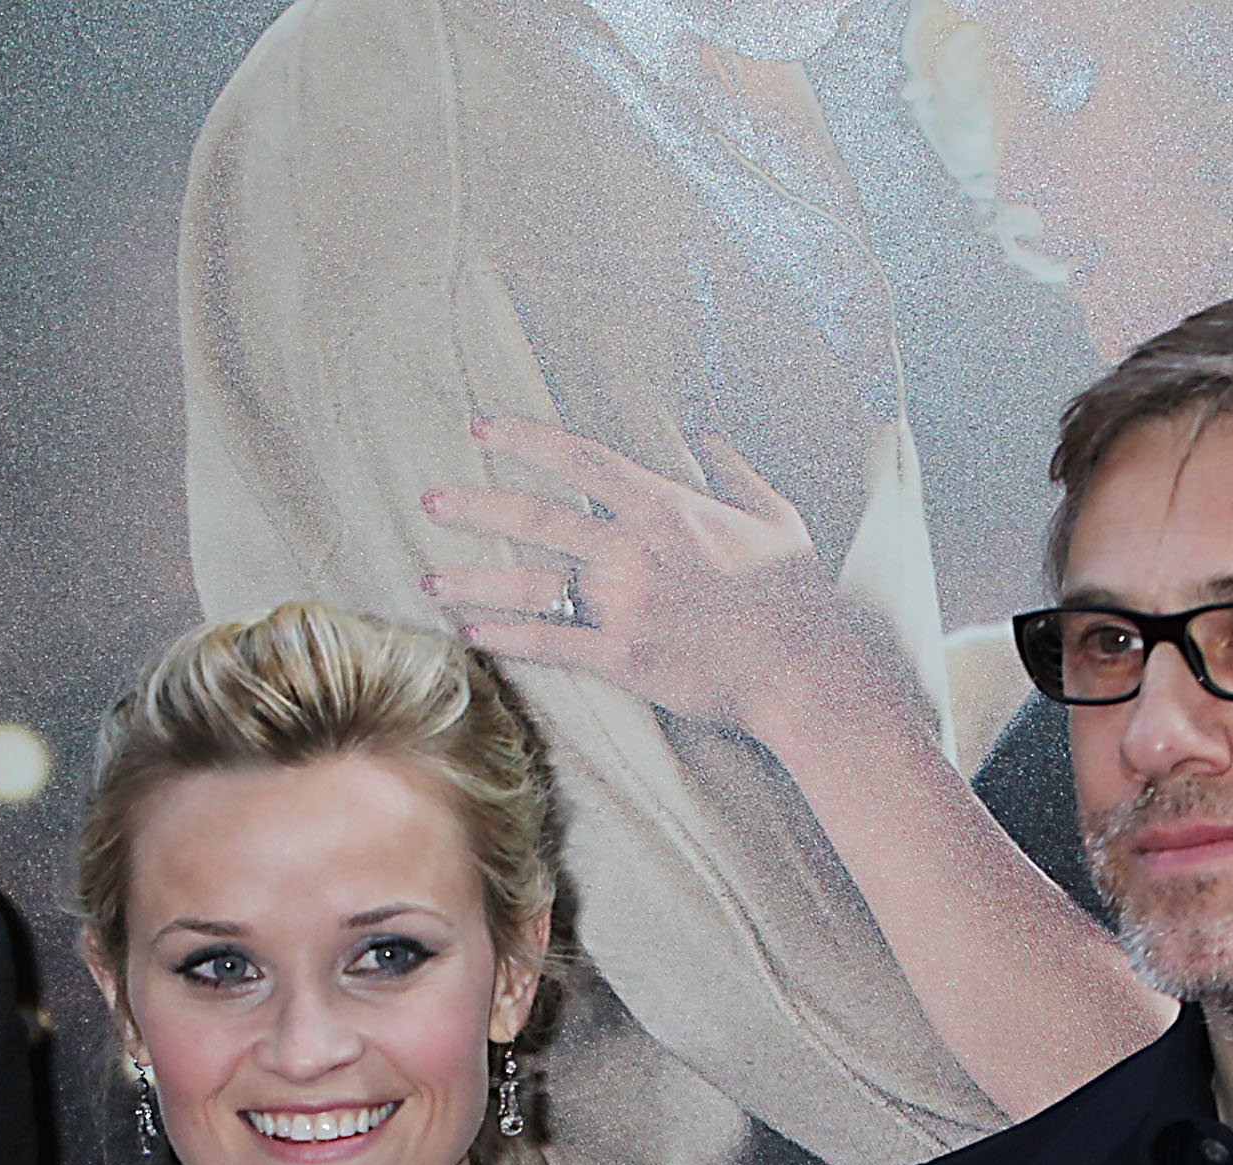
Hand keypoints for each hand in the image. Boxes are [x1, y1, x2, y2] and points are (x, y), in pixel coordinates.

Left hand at [418, 415, 927, 740]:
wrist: (804, 669)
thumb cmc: (794, 594)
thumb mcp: (773, 514)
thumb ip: (733, 468)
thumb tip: (709, 429)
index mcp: (667, 508)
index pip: (581, 460)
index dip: (524, 440)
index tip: (480, 427)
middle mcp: (637, 549)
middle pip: (538, 517)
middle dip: (476, 506)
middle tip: (430, 502)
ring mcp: (626, 605)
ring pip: (531, 583)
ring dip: (472, 579)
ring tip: (428, 578)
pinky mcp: (622, 657)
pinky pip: (548, 642)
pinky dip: (503, 635)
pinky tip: (468, 630)